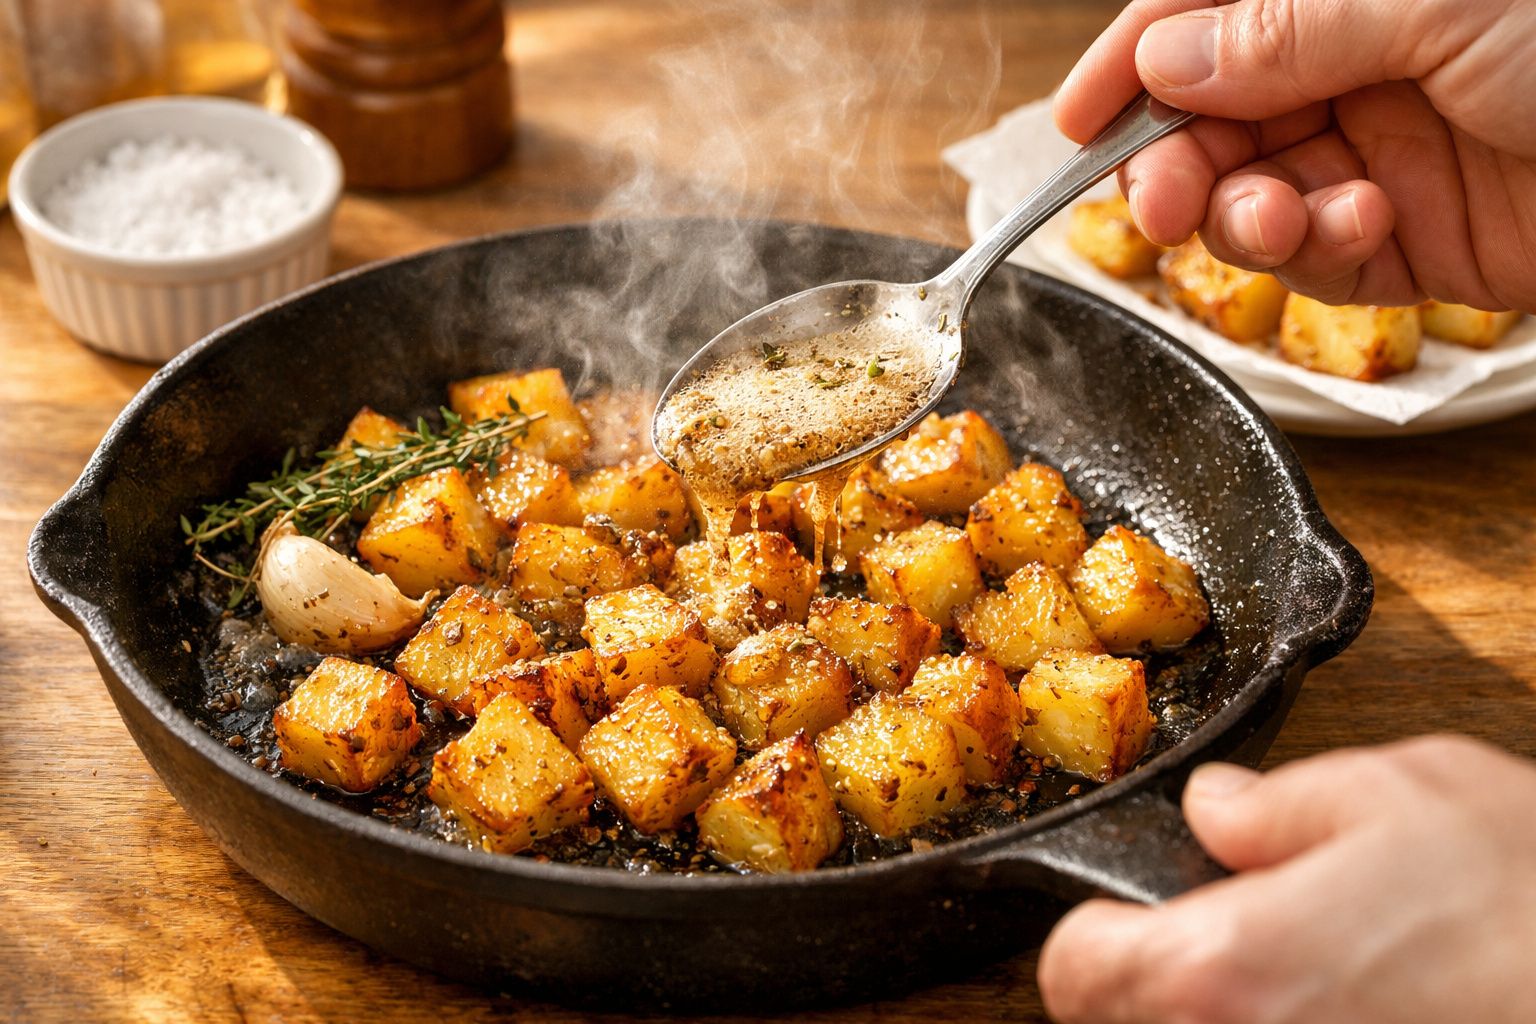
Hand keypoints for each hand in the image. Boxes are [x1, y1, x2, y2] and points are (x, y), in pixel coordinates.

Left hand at [1037, 735, 1535, 1023]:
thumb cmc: (1532, 898)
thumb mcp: (1396, 798)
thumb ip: (1276, 806)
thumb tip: (1218, 811)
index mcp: (1226, 969)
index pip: (1074, 972)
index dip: (1095, 936)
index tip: (1127, 920)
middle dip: (1166, 984)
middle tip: (1243, 945)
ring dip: (1234, 1015)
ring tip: (1323, 982)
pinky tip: (1366, 1012)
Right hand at [1053, 0, 1535, 312]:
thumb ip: (1284, 29)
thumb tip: (1168, 58)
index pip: (1204, 15)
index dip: (1130, 65)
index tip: (1074, 124)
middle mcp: (1357, 62)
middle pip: (1212, 117)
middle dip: (1176, 161)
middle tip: (1166, 199)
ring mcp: (1382, 150)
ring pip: (1252, 194)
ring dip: (1244, 216)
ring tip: (1275, 217)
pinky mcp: (1413, 238)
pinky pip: (1319, 255)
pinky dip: (1315, 249)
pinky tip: (1356, 223)